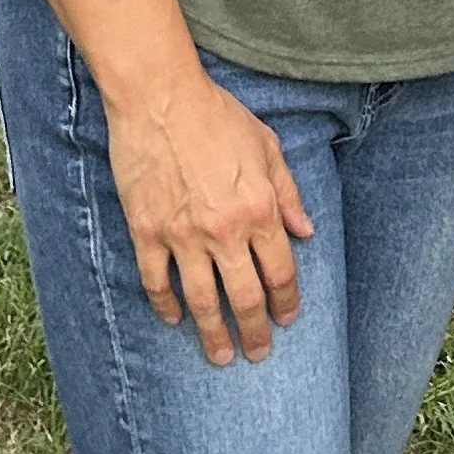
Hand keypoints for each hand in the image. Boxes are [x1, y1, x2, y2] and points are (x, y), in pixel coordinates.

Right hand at [106, 70, 315, 366]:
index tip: (286, 318)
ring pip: (202, 301)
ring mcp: (183, 235)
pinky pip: (156, 282)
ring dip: (213, 334)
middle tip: (258, 352)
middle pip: (245, 298)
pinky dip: (165, 306)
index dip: (286, 302)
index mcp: (259, 208)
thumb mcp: (266, 145)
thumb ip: (287, 191)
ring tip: (220, 356)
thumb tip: (306, 231)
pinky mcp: (147, 232)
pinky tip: (174, 319)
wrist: (160, 97)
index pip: (281, 272)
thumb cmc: (216, 115)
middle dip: (254, 332)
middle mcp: (225, 230)